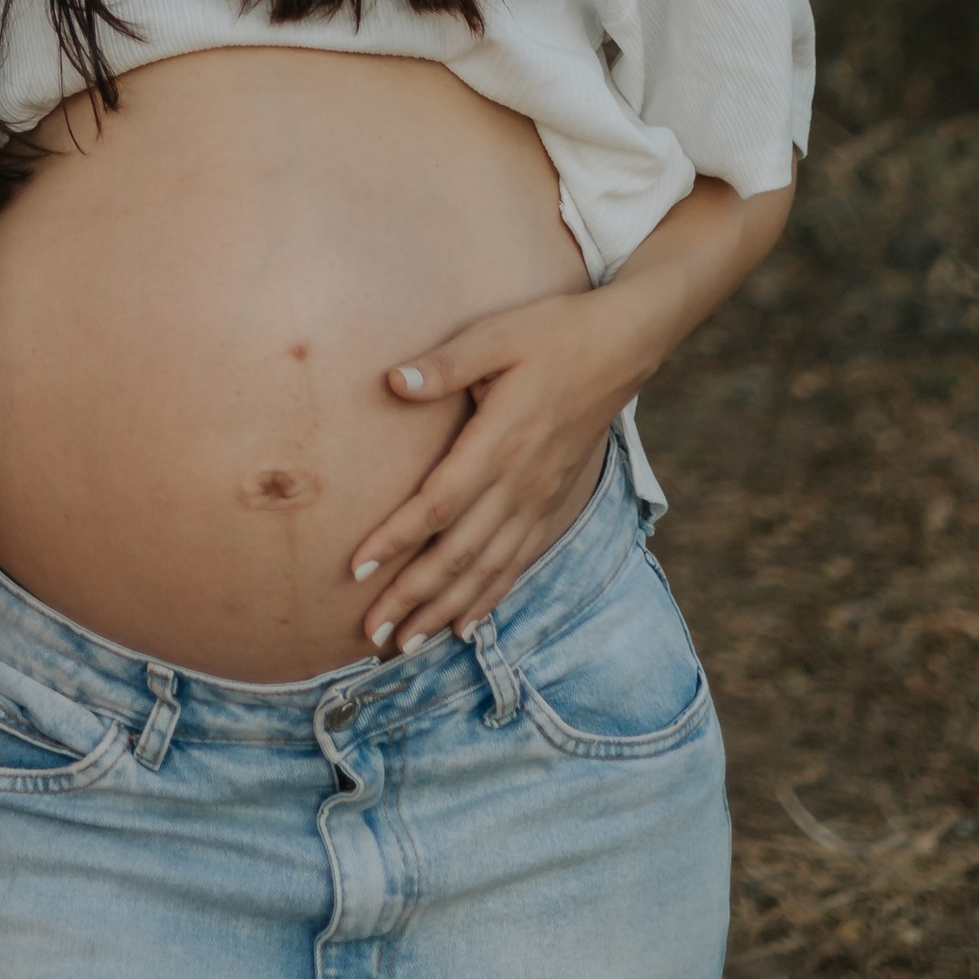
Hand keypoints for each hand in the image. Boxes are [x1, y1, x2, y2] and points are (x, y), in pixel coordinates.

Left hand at [344, 289, 646, 653]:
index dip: (397, 540)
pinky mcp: (552, 502)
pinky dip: (490, 597)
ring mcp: (539, 498)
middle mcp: (519, 483)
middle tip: (372, 633)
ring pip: (488, 569)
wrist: (621, 347)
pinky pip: (518, 561)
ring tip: (407, 645)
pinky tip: (466, 625)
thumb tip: (393, 380)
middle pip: (459, 554)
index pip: (439, 505)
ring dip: (446, 610)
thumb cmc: (551, 334)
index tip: (358, 569)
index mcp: (500, 442)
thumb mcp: (496, 336)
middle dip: (413, 597)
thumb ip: (445, 364)